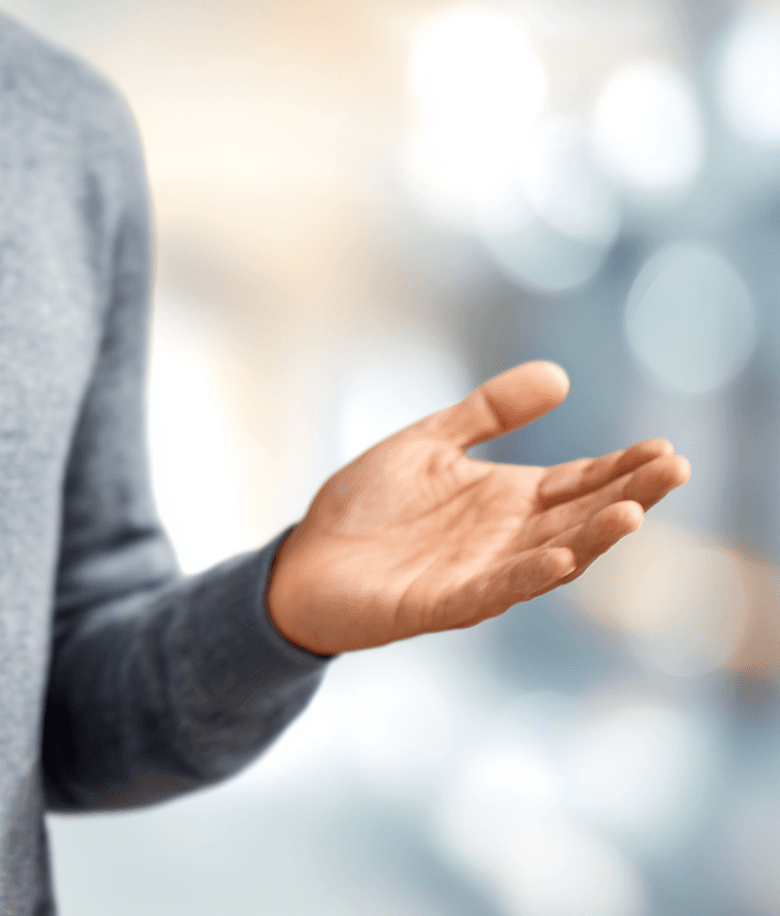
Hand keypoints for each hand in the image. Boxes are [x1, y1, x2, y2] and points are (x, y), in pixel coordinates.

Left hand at [267, 361, 689, 655]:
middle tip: (675, 468)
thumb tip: (559, 375)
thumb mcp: (429, 443)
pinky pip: (492, 592)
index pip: (579, 481)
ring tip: (632, 512)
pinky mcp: (438, 603)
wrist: (304, 559)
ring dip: (592, 538)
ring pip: (550, 559)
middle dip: (628, 495)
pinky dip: (527, 577)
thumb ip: (486, 413)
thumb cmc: (367, 505)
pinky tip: (559, 557)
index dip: (621, 467)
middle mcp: (504, 540)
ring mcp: (476, 574)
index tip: (665, 447)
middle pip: (580, 517)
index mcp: (506, 501)